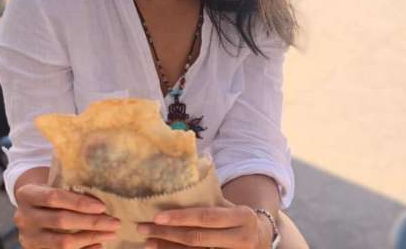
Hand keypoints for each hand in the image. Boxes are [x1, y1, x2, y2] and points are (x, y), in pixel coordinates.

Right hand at [14, 183, 120, 248]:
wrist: (30, 208)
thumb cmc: (49, 191)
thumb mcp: (53, 183)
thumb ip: (70, 185)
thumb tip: (102, 191)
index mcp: (27, 194)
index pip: (54, 197)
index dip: (79, 202)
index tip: (102, 206)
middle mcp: (24, 217)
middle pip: (61, 221)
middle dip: (91, 222)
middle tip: (114, 222)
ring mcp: (28, 237)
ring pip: (62, 242)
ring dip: (90, 237)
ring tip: (110, 233)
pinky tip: (98, 244)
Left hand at [137, 206, 272, 248]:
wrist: (262, 239)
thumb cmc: (238, 218)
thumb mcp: (231, 205)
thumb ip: (210, 197)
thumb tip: (188, 165)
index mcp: (242, 216)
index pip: (207, 217)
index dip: (181, 217)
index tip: (157, 216)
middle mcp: (241, 238)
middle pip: (197, 238)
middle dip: (167, 233)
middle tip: (143, 228)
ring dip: (168, 247)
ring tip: (148, 241)